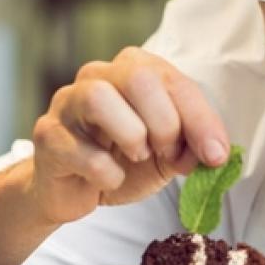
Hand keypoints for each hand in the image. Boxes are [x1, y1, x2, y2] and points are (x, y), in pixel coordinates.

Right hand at [30, 47, 229, 224]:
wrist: (75, 192)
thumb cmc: (124, 162)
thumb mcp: (170, 155)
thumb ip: (192, 147)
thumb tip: (214, 153)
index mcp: (135, 72)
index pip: (174, 80)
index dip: (201, 119)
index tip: (216, 154)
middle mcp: (98, 76)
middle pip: (138, 78)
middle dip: (165, 124)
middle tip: (168, 154)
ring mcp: (67, 102)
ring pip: (99, 97)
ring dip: (131, 136)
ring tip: (137, 157)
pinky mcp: (48, 135)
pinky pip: (80, 150)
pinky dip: (106, 173)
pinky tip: (110, 179)